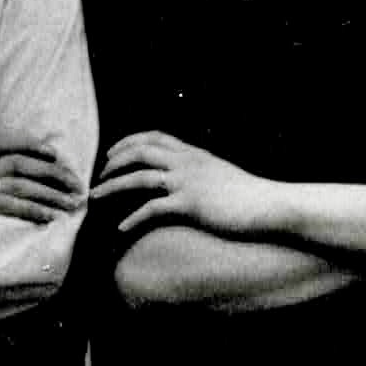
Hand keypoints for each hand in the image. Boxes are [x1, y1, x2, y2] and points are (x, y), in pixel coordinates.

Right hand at [0, 145, 85, 223]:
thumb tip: (35, 179)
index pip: (14, 144)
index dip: (38, 147)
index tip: (57, 155)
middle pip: (25, 164)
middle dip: (55, 173)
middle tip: (76, 185)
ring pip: (25, 186)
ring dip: (51, 195)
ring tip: (71, 204)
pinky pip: (15, 206)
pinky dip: (37, 211)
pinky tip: (52, 218)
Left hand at [95, 131, 278, 237]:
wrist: (268, 205)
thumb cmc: (248, 195)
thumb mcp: (220, 173)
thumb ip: (200, 170)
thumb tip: (186, 179)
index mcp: (193, 153)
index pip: (154, 137)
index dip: (128, 142)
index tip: (112, 153)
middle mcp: (187, 163)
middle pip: (139, 151)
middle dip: (114, 162)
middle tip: (100, 176)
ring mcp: (187, 182)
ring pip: (139, 177)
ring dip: (112, 187)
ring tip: (96, 197)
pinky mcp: (190, 205)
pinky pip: (152, 209)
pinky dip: (133, 218)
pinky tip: (121, 228)